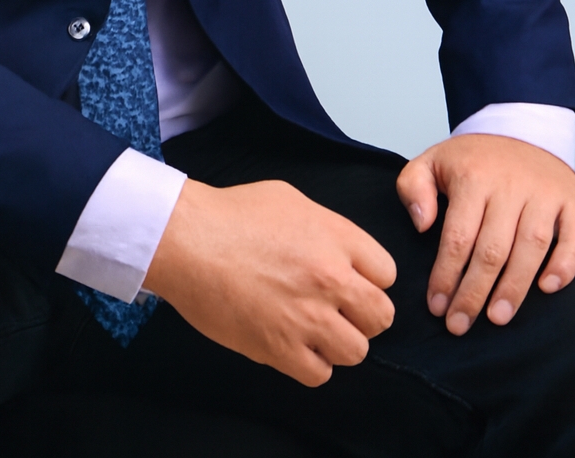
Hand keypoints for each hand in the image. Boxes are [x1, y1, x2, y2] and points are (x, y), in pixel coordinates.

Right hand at [142, 178, 395, 385]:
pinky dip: (310, 364)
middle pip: (381, 316)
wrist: (186, 240)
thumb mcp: (290, 200)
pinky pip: (320, 374)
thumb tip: (342, 252)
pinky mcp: (280, 347)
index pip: (387, 273)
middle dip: (363, 315)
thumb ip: (326, 228)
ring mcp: (307, 316)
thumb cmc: (231, 214)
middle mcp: (330, 277)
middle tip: (338, 310)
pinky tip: (292, 345)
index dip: (369, 279)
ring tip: (313, 330)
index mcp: (336, 236)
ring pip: (356, 351)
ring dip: (338, 342)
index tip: (351, 281)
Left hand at [396, 134, 574, 335]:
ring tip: (497, 317)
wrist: (519, 127)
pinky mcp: (571, 201)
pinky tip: (548, 288)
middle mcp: (510, 185)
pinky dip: (565, 265)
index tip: (436, 306)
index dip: (446, 275)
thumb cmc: (473, 157)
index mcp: (472, 177)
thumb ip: (413, 188)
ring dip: (514, 287)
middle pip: (492, 249)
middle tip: (460, 324)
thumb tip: (422, 226)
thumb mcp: (431, 161)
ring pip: (531, 247)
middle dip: (475, 292)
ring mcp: (544, 193)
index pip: (457, 236)